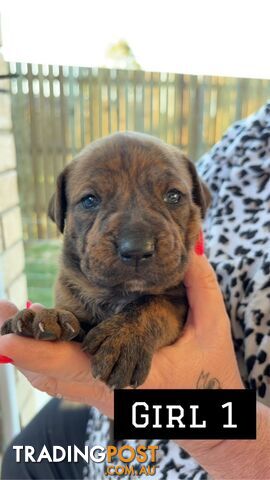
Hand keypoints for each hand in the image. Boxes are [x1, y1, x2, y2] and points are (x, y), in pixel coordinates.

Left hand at [0, 252, 242, 418]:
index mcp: (135, 377)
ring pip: (52, 379)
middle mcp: (110, 390)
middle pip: (52, 376)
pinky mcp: (99, 389)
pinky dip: (40, 357)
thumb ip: (202, 290)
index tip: (7, 339)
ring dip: (27, 351)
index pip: (80, 366)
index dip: (42, 353)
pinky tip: (31, 337)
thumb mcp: (213, 330)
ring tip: (5, 322)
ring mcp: (100, 392)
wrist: (209, 421)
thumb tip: (191, 253)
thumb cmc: (211, 377)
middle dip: (22, 348)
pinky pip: (61, 377)